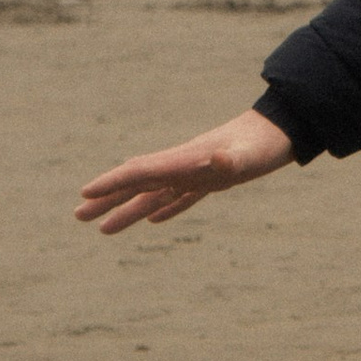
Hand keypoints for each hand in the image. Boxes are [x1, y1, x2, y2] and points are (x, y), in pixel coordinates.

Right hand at [76, 108, 297, 233]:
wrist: (282, 131)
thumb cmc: (263, 145)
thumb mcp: (248, 156)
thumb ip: (232, 159)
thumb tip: (220, 161)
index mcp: (183, 160)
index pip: (139, 172)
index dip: (111, 183)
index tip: (84, 193)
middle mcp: (183, 166)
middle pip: (136, 184)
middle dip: (107, 199)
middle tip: (77, 216)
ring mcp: (196, 173)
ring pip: (154, 194)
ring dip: (127, 210)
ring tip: (103, 229)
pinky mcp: (212, 180)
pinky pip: (181, 197)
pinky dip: (165, 208)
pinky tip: (153, 219)